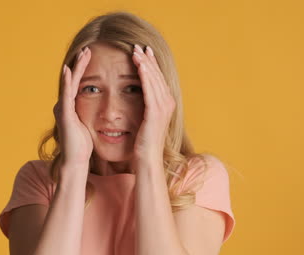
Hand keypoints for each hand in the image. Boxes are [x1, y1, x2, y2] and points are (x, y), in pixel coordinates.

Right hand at [53, 46, 92, 166]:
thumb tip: (102, 110)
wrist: (76, 162)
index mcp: (72, 107)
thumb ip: (90, 115)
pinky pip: (67, 95)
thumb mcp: (88, 126)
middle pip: (74, 79)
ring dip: (76, 67)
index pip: (80, 83)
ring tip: (82, 52)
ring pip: (70, 83)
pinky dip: (69, 81)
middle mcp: (65, 105)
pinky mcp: (65, 114)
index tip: (93, 56)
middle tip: (88, 48)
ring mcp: (63, 109)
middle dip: (81, 64)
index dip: (85, 70)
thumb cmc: (83, 147)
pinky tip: (71, 70)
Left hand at [131, 44, 175, 163]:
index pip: (157, 79)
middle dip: (147, 60)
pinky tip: (139, 66)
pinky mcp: (155, 113)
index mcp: (165, 104)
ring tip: (136, 51)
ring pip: (153, 80)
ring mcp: (163, 108)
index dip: (151, 64)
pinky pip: (149, 90)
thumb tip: (137, 97)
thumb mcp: (144, 121)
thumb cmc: (144, 143)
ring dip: (145, 64)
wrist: (148, 159)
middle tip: (138, 46)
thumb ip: (144, 107)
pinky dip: (145, 76)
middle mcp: (167, 103)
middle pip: (157, 76)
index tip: (143, 51)